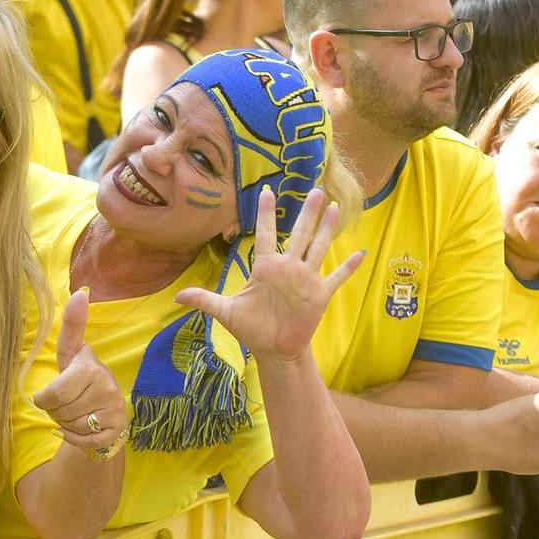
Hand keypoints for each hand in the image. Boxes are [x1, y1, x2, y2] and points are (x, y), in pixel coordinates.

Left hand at [30, 288, 128, 455]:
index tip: (48, 396)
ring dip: (66, 425)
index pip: (55, 394)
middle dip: (55, 412)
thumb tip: (81, 292)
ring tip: (77, 413)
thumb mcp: (71, 354)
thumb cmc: (80, 380)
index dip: (45, 400)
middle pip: (60, 411)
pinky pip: (85, 442)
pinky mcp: (118, 429)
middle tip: (66, 404)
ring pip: (71, 427)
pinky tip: (82, 429)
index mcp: (90, 367)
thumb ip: (72, 326)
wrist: (103, 411)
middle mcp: (107, 385)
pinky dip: (75, 439)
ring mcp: (115, 408)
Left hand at [176, 187, 365, 361]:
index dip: (265, 213)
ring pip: (318, 247)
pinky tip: (361, 252)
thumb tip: (177, 296)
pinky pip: (336, 277)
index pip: (264, 234)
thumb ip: (205, 299)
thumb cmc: (251, 329)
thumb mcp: (226, 312)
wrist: (273, 350)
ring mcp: (306, 279)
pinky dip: (348, 267)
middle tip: (315, 188)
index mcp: (265, 267)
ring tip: (336, 207)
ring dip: (327, 228)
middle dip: (306, 212)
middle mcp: (288, 268)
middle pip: (298, 234)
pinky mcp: (319, 295)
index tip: (265, 191)